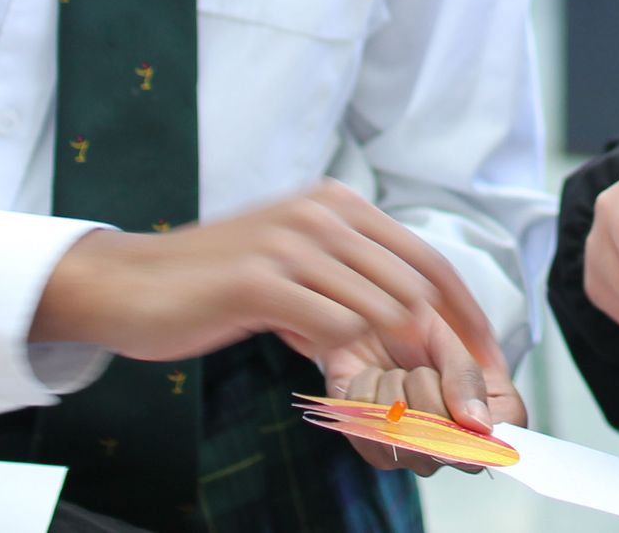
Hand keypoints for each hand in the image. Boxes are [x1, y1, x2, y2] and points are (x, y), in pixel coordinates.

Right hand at [31, 180, 503, 374]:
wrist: (129, 283)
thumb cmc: (215, 286)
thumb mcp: (296, 273)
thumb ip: (351, 290)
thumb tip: (416, 337)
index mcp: (340, 205)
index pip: (431, 260)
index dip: (468, 318)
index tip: (490, 369)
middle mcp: (324, 214)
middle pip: (419, 288)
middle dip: (450, 355)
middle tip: (464, 408)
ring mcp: (292, 243)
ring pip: (385, 311)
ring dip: (406, 370)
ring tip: (414, 412)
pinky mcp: (260, 280)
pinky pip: (334, 329)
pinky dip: (355, 367)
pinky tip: (353, 393)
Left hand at [321, 321, 527, 476]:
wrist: (371, 316)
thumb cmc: (416, 329)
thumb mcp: (449, 339)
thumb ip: (466, 377)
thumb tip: (480, 424)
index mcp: (480, 422)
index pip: (485, 450)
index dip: (468, 428)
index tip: (454, 392)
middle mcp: (444, 447)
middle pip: (437, 442)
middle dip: (424, 387)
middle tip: (420, 367)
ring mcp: (406, 451)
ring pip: (398, 433)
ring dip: (392, 385)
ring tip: (396, 371)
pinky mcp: (369, 445)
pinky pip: (364, 423)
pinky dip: (366, 387)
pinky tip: (374, 379)